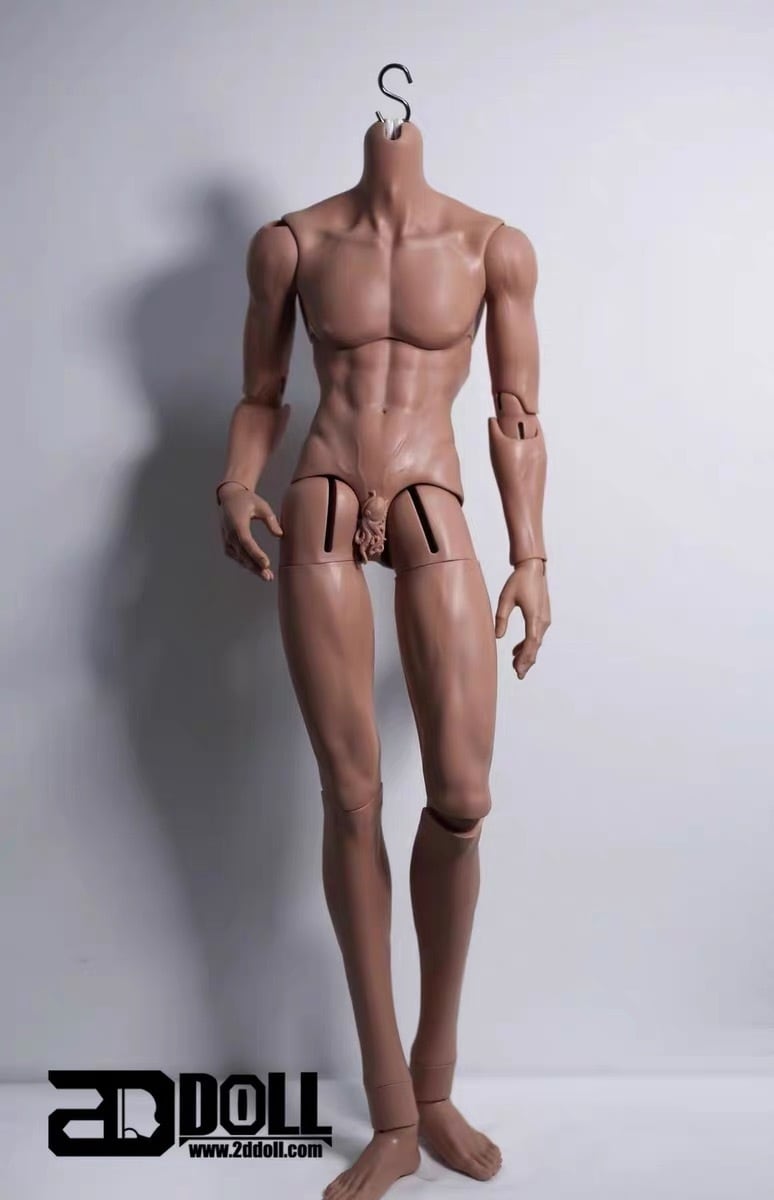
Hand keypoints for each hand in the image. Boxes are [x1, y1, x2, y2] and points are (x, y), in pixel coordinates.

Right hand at [218, 483, 282, 580]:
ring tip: (267, 576)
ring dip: (252, 568)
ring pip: (240, 558)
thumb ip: (271, 520)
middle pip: (243, 554)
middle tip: (268, 577)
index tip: (266, 564)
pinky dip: (246, 563)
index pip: (246, 542)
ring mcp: (227, 540)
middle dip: (256, 567)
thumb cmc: (248, 500)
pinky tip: (257, 569)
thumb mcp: (262, 506)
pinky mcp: (227, 544)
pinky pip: (237, 557)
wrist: (229, 497)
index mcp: (237, 524)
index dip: (256, 554)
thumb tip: (280, 535)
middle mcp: (230, 534)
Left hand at [494, 559, 550, 678]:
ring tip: (516, 666)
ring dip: (527, 654)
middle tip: (518, 675)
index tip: (519, 669)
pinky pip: (536, 635)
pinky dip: (528, 645)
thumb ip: (501, 618)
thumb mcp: (505, 598)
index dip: (525, 657)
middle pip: (535, 646)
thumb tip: (498, 636)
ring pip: (536, 642)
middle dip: (527, 661)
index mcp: (534, 616)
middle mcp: (542, 620)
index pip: (531, 642)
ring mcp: (544, 619)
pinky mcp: (543, 616)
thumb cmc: (519, 581)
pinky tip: (517, 651)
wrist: (533, 568)